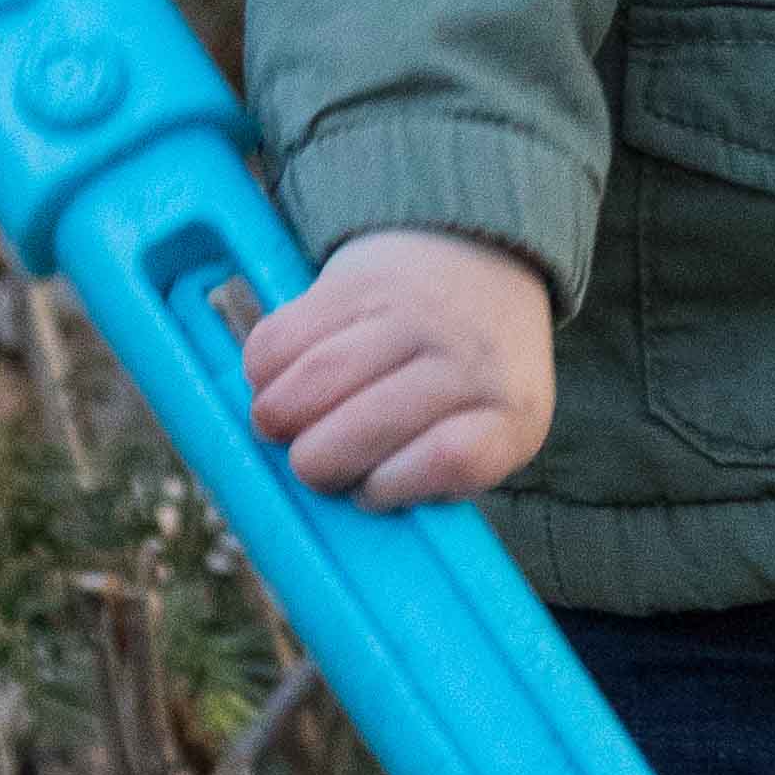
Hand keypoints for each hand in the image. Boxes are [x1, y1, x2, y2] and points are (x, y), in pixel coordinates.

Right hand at [242, 229, 554, 505]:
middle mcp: (469, 356)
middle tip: (312, 467)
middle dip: (318, 465)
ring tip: (279, 428)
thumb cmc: (474, 377)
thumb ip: (439, 474)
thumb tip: (352, 515)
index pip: (451, 459)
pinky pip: (284, 337)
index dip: (392, 487)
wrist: (480, 259)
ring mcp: (413, 311)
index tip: (370, 491)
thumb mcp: (490, 429)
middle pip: (364, 427)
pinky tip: (275, 382)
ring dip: (277, 419)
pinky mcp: (358, 279)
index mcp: (512, 412)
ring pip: (314, 381)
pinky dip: (262, 371)